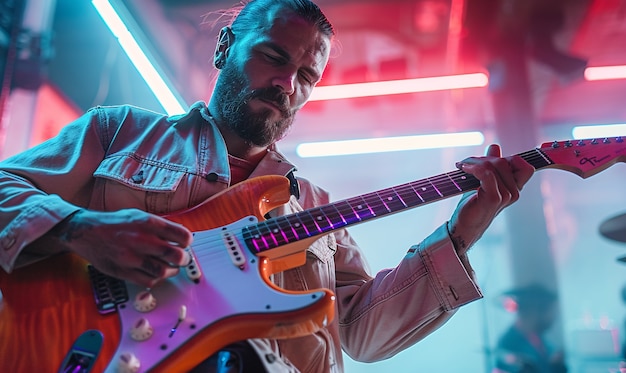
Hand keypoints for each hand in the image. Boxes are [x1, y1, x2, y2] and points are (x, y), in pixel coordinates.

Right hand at [56, 208, 192, 287]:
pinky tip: (154, 272)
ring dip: (171, 271)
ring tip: (169, 266)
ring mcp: (131, 258)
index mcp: (148, 223)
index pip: (182, 236)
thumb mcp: (139, 215)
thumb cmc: (115, 224)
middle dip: (183, 259)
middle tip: (181, 258)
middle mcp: (141, 240)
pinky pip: (148, 281)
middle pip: (176, 256)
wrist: (86, 232)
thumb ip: (160, 226)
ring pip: (163, 272)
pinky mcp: (123, 272)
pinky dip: (156, 279)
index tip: (185, 244)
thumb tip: (181, 238)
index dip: (187, 242)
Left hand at [447, 144, 533, 254]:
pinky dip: (473, 167)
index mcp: (514, 188)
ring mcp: (506, 196)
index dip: (512, 158)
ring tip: (462, 166)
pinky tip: (463, 168)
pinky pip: (487, 173)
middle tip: (466, 163)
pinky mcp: (494, 198)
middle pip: (504, 161)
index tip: (490, 158)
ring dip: (474, 162)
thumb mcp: (483, 181)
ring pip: (494, 165)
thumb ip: (491, 164)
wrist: (463, 226)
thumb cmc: (473, 204)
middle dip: (483, 158)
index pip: (525, 166)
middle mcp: (514, 192)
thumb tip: (495, 147)